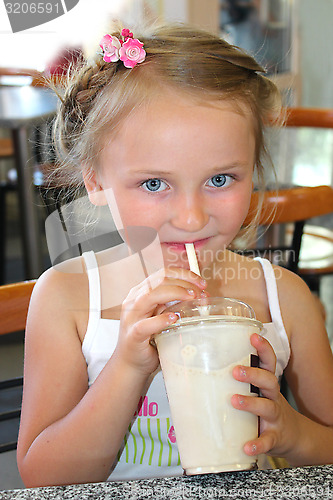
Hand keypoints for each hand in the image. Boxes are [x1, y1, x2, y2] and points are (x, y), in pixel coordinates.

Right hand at [115, 268, 206, 375]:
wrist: (131, 364)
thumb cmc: (149, 339)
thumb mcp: (161, 315)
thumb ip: (174, 304)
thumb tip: (201, 295)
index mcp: (140, 293)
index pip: (162, 274)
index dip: (183, 274)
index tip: (201, 282)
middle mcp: (134, 301)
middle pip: (159, 281)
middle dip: (184, 283)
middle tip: (200, 292)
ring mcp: (131, 317)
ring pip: (150, 296)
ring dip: (174, 293)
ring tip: (191, 298)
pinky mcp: (133, 334)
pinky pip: (146, 324)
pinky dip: (161, 320)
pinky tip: (174, 318)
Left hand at [231, 333, 299, 458]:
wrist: (294, 437)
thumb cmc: (266, 409)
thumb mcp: (257, 392)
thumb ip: (235, 382)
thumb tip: (193, 372)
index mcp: (266, 384)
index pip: (268, 362)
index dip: (263, 348)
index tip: (253, 336)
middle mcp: (273, 397)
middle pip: (269, 380)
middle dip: (253, 374)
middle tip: (235, 370)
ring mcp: (275, 418)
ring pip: (267, 407)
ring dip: (251, 403)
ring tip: (234, 401)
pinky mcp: (275, 437)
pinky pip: (267, 441)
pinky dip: (258, 444)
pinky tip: (247, 446)